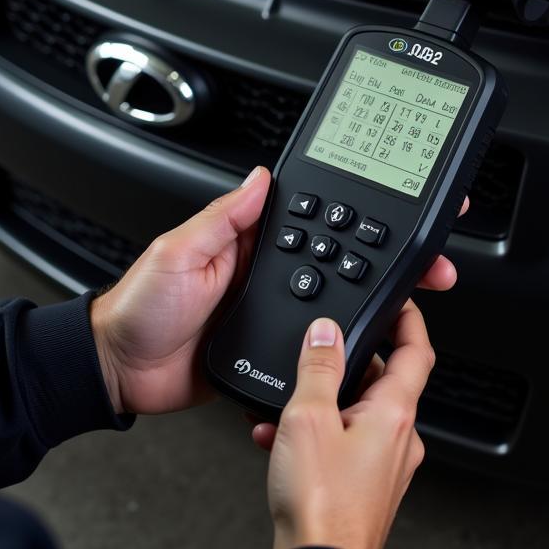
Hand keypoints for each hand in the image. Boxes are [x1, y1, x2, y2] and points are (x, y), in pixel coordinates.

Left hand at [90, 170, 463, 416]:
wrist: (120, 371)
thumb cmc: (138, 307)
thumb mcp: (177, 251)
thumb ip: (223, 217)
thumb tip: (262, 177)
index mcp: (246, 242)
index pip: (310, 217)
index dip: (353, 209)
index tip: (394, 202)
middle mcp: (265, 273)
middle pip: (338, 258)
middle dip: (386, 256)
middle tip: (428, 260)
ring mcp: (272, 310)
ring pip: (336, 299)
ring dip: (376, 297)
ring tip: (416, 294)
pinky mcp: (270, 348)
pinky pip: (316, 342)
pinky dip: (347, 341)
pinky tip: (377, 339)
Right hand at [263, 305, 434, 548]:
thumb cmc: (321, 504)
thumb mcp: (308, 417)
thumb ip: (318, 368)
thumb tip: (325, 331)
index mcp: (395, 413)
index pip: (417, 350)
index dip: (410, 319)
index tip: (401, 300)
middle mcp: (399, 439)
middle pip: (382, 380)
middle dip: (346, 364)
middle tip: (316, 356)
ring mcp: (385, 466)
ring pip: (357, 413)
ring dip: (322, 404)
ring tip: (285, 410)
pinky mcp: (367, 487)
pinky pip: (345, 444)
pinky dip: (317, 435)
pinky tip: (281, 441)